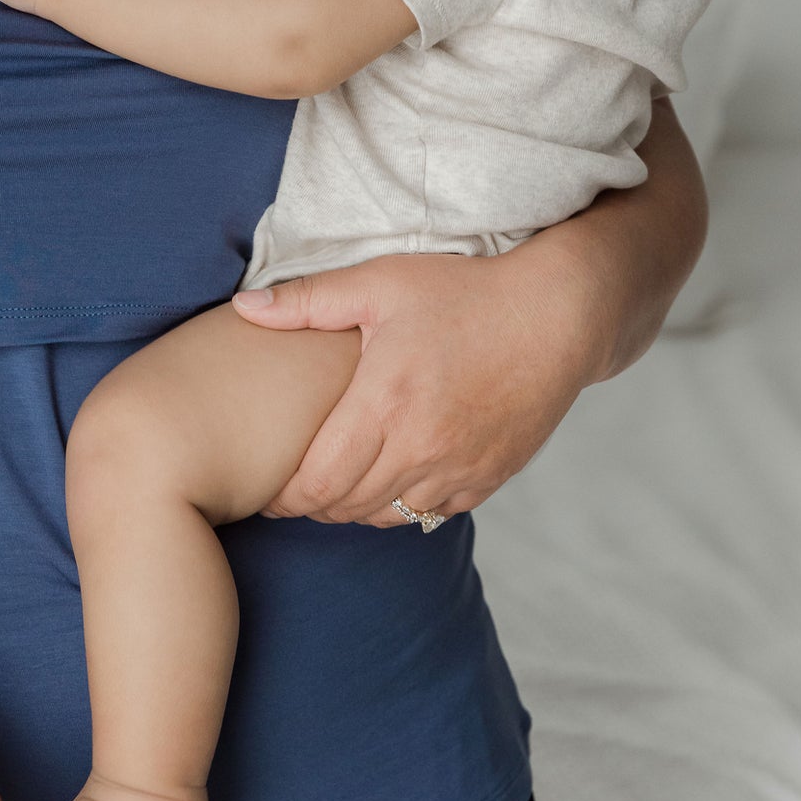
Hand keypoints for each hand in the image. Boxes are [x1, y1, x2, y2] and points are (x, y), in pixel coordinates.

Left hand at [230, 247, 590, 525]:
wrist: (558, 315)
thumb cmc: (464, 291)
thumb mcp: (380, 283)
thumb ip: (306, 301)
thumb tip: (242, 308)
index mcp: (385, 403)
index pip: (316, 482)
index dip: (283, 495)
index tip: (265, 486)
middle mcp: (422, 447)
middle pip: (345, 507)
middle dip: (309, 504)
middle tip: (289, 489)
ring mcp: (459, 469)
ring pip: (386, 517)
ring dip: (352, 508)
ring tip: (333, 484)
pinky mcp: (487, 478)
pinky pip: (429, 514)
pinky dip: (400, 505)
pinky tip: (387, 479)